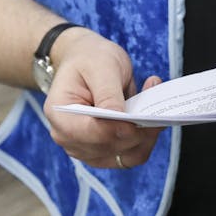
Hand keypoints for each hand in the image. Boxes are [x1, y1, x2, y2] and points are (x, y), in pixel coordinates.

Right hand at [42, 29, 164, 169]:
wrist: (85, 61)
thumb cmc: (88, 59)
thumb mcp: (99, 66)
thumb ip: (108, 94)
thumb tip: (120, 121)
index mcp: (60, 115)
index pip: (90, 133)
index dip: (117, 129)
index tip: (140, 118)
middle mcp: (69, 138)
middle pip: (110, 147)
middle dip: (137, 129)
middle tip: (154, 101)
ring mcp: (86, 149)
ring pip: (126, 157)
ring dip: (146, 135)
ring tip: (155, 106)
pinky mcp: (105, 152)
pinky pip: (132, 155)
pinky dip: (146, 138)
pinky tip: (150, 116)